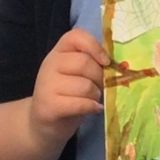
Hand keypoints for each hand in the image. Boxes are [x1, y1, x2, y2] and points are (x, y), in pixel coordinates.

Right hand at [29, 26, 108, 144]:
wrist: (42, 123)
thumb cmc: (67, 96)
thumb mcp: (76, 74)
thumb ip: (91, 63)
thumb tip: (117, 66)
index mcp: (58, 52)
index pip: (76, 36)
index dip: (95, 46)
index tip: (105, 61)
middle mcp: (50, 64)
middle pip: (85, 63)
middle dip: (100, 78)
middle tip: (100, 87)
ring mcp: (47, 85)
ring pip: (85, 86)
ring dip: (96, 95)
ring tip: (92, 100)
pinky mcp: (49, 105)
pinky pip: (80, 103)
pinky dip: (92, 107)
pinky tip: (93, 109)